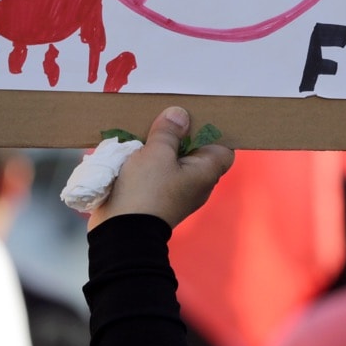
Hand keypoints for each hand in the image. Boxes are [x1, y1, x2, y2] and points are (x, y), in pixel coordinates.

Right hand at [88, 106, 234, 230]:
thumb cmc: (146, 190)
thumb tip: (180, 114)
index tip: (193, 118)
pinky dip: (148, 164)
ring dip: (160, 149)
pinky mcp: (157, 198)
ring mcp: (176, 193)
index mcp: (205, 173)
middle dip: (180, 136)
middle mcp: (196, 184)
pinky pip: (158, 175)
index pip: (224, 149)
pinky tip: (133, 151)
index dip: (213, 132)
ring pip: (174, 163)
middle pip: (195, 153)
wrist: (121, 231)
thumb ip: (169, 132)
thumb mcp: (156, 153)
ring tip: (146, 132)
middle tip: (165, 119)